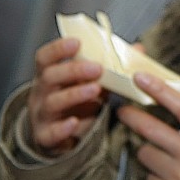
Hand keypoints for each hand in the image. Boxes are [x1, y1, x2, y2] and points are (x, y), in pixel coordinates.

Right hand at [28, 37, 106, 155]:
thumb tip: (138, 48)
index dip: (58, 48)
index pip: (45, 58)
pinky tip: (74, 122)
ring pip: (52, 102)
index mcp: (50, 75)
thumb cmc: (75, 103)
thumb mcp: (91, 82)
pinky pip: (51, 132)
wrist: (58, 136)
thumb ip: (111, 66)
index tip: (77, 42)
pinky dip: (62, 128)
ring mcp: (42, 115)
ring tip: (96, 89)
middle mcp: (42, 93)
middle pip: (50, 77)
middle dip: (73, 70)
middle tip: (97, 68)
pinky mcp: (46, 136)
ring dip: (74, 94)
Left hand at [117, 71, 179, 179]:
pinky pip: (148, 178)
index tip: (141, 78)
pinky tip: (169, 179)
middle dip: (132, 116)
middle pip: (152, 129)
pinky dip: (155, 177)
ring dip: (148, 152)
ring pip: (145, 153)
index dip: (160, 90)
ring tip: (163, 158)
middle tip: (123, 111)